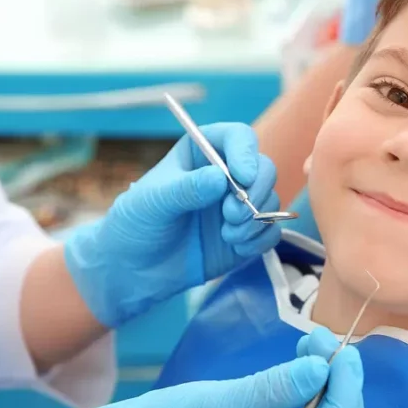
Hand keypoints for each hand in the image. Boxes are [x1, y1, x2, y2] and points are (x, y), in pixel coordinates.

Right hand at [28, 327, 366, 407]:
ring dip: (329, 382)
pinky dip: (312, 385)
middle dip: (342, 388)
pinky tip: (307, 355)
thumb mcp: (221, 407)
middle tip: (333, 344)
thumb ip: (274, 390)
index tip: (344, 355)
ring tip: (317, 340)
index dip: (344, 396)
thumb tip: (321, 367)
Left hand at [64, 122, 281, 327]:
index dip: (246, 153)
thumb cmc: (137, 225)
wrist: (135, 271)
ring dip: (255, 219)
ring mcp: (238, 205)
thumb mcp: (152, 202)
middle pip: (263, 167)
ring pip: (271, 200)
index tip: (242, 177)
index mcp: (201, 153)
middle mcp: (225, 175)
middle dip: (255, 191)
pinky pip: (272, 230)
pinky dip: (260, 239)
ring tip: (227, 236)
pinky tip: (236, 247)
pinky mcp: (246, 235)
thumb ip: (185, 189)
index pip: (237, 137)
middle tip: (231, 214)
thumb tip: (219, 179)